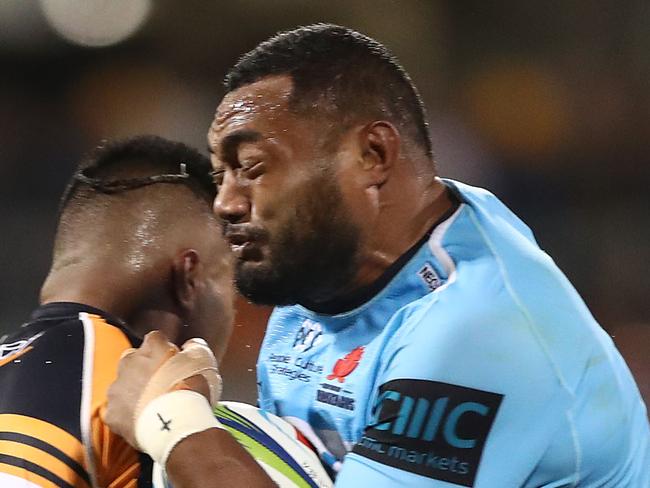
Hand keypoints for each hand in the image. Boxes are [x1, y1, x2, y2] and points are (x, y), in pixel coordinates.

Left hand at [104, 331, 220, 448]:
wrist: (173, 424)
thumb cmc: (189, 390)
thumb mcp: (202, 361)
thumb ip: (195, 348)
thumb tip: (191, 345)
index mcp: (152, 347)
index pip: (156, 339)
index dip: (166, 350)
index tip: (174, 362)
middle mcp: (129, 363)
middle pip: (133, 359)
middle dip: (144, 369)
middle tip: (162, 383)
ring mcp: (117, 389)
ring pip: (123, 386)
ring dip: (135, 392)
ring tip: (153, 405)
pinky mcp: (112, 413)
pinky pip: (118, 411)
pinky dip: (128, 415)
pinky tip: (143, 421)